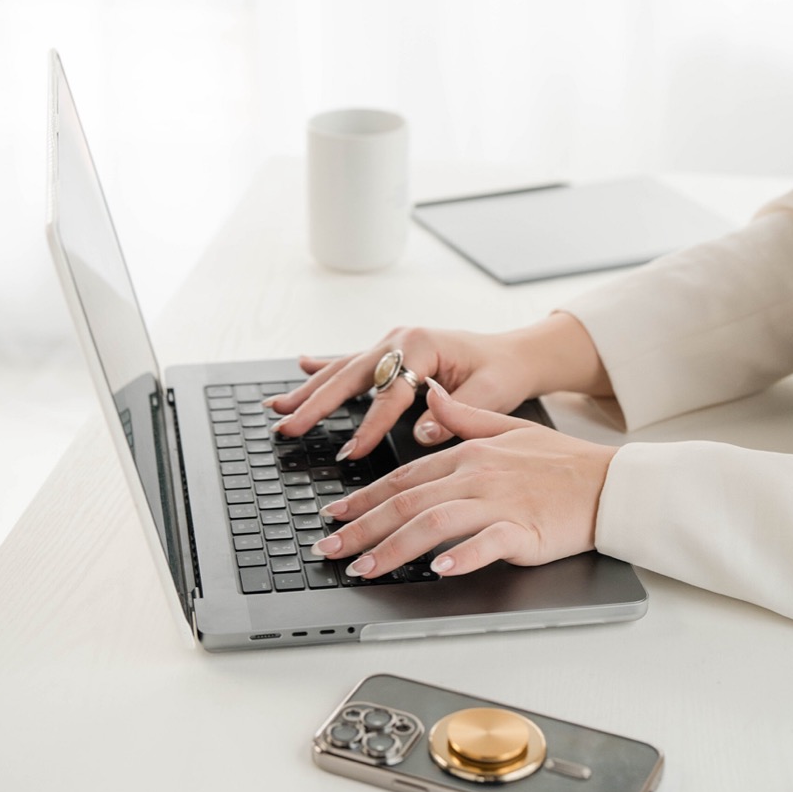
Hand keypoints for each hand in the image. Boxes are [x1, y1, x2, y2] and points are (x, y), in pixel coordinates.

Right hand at [265, 315, 610, 460]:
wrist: (514, 354)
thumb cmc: (503, 372)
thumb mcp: (489, 395)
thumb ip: (455, 415)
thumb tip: (422, 436)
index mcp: (422, 345)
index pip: (389, 393)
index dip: (370, 425)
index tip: (351, 451)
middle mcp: (400, 340)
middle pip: (350, 375)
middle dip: (316, 403)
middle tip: (287, 426)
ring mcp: (391, 343)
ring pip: (341, 368)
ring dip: (309, 389)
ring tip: (278, 406)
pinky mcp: (390, 352)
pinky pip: (351, 362)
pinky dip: (324, 366)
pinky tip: (301, 366)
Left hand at [309, 380, 618, 576]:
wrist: (610, 481)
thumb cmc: (561, 462)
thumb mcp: (508, 428)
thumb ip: (464, 417)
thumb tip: (431, 396)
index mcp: (468, 454)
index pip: (403, 477)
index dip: (364, 497)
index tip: (334, 515)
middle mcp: (476, 476)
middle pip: (406, 500)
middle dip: (361, 527)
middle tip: (327, 548)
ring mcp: (499, 502)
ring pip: (433, 522)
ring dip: (393, 548)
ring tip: (363, 569)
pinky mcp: (524, 529)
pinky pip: (487, 542)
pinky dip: (461, 556)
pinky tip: (439, 570)